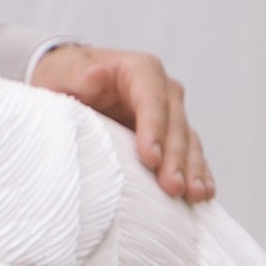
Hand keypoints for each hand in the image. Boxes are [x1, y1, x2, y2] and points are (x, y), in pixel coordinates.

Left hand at [29, 41, 214, 204]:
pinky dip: (197, 173)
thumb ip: (76, 72)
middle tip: (173, 187)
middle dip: (175, 157)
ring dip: (192, 169)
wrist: (71, 86)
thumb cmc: (66, 78)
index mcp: (140, 71)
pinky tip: (203, 194)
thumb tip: (96, 74)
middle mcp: (162, 91)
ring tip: (194, 195)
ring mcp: (170, 115)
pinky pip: (190, 155)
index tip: (151, 157)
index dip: (154, 128)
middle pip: (175, 124)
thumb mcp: (62, 71)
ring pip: (188, 142)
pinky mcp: (170, 137)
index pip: (152, 99)